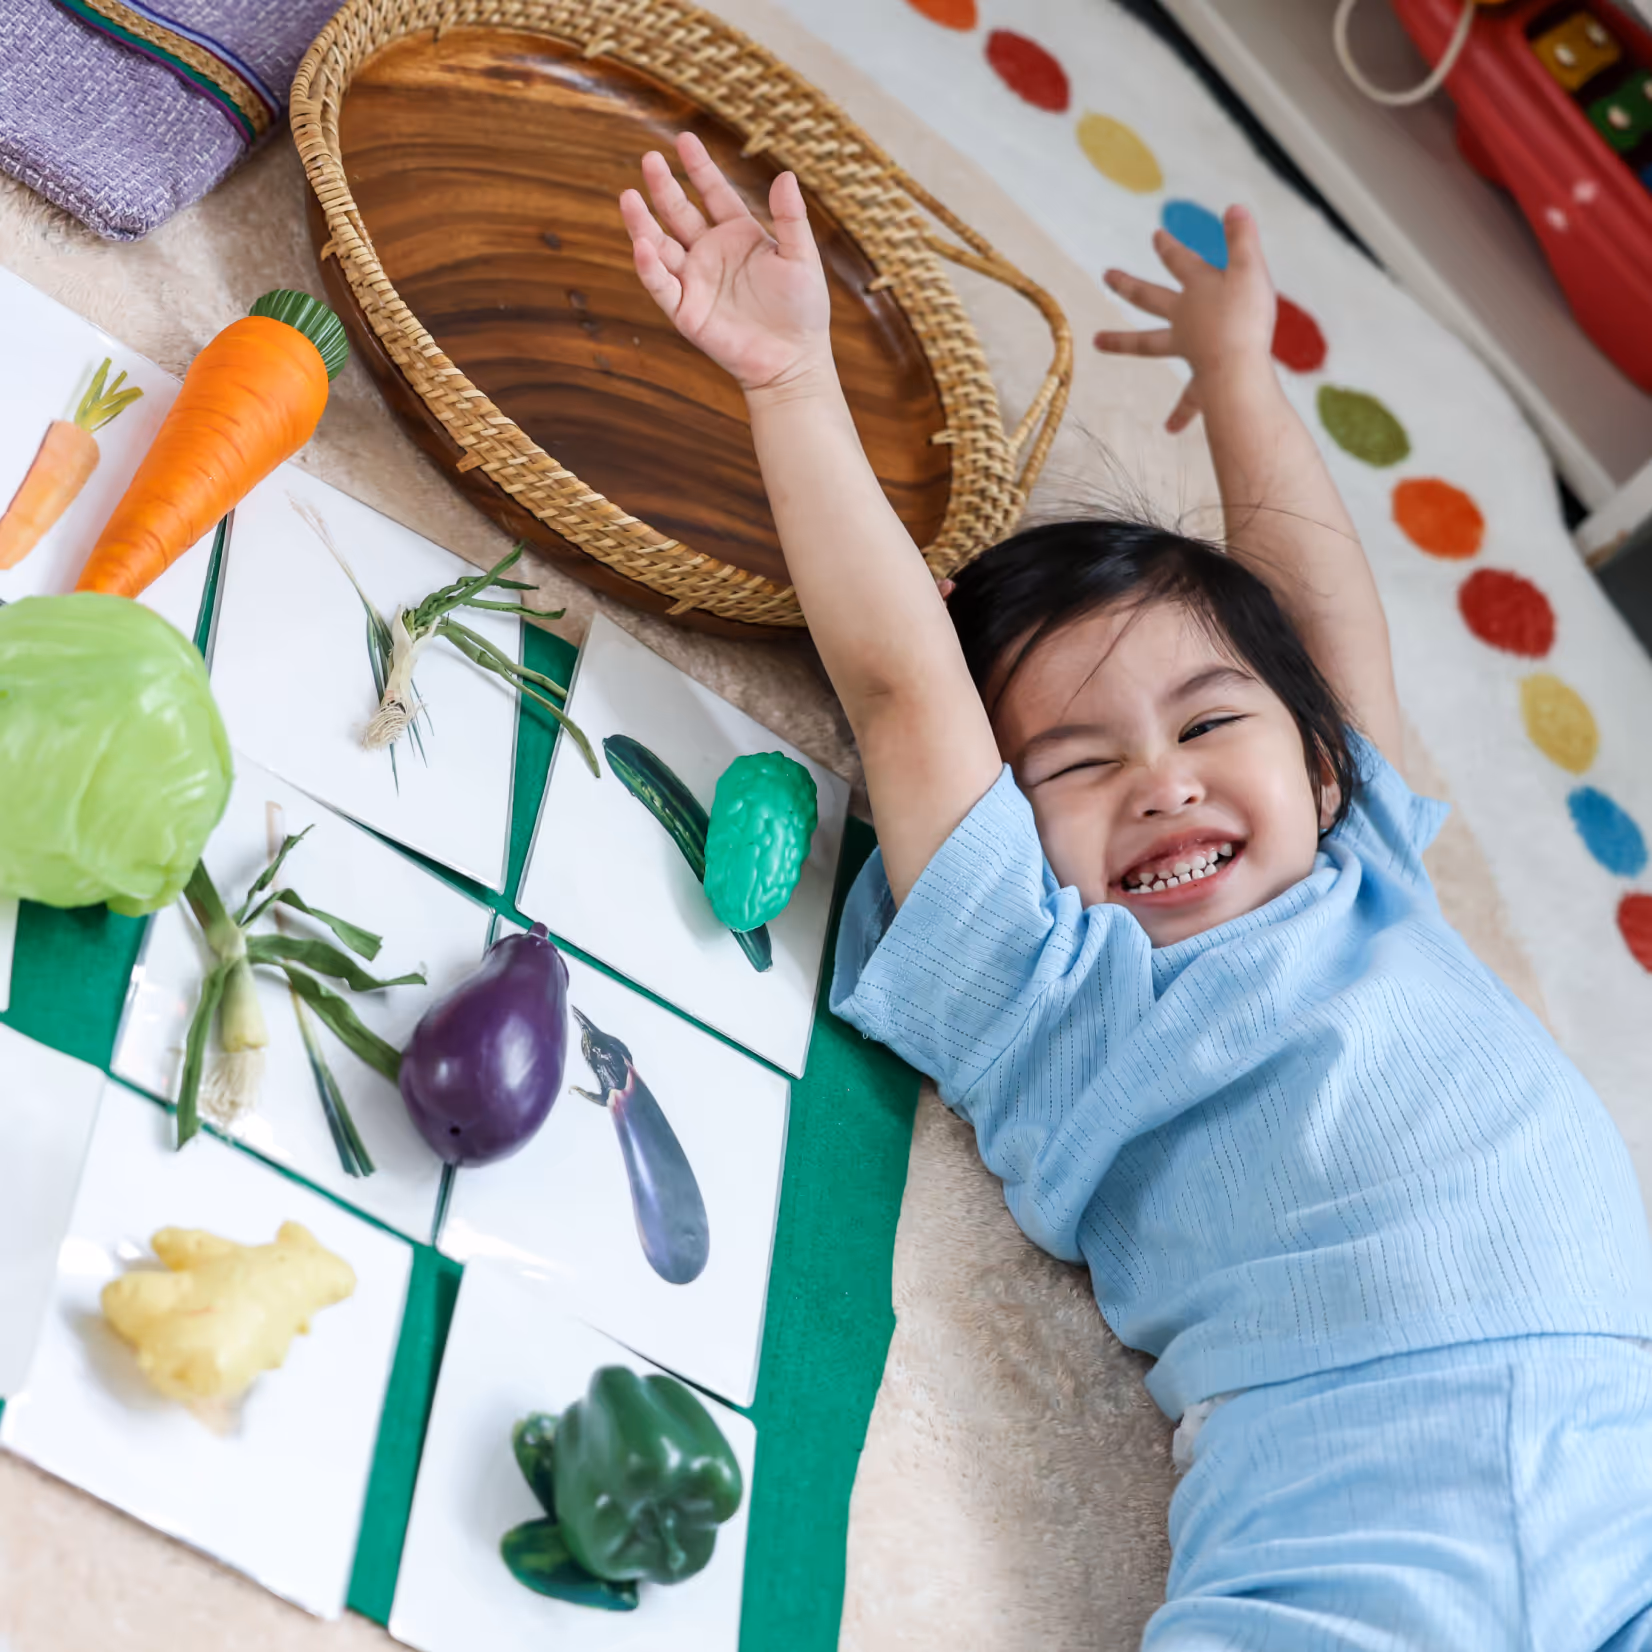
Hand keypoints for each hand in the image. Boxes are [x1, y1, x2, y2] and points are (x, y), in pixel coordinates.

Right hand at [619, 133, 832, 394]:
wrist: (793, 361)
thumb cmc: (802, 311)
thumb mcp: (801, 258)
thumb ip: (790, 219)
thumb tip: (785, 175)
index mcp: (738, 236)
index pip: (713, 193)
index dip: (699, 167)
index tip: (684, 139)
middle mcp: (711, 254)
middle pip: (679, 213)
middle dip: (664, 187)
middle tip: (649, 160)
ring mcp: (695, 281)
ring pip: (661, 246)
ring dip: (643, 224)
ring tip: (628, 197)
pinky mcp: (686, 311)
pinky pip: (662, 286)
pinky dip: (650, 268)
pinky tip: (643, 246)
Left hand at [1095, 205, 1276, 433]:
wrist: (1237, 370)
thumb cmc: (1246, 318)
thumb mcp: (1250, 270)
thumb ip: (1243, 239)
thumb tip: (1234, 207)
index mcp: (1198, 291)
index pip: (1181, 262)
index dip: (1170, 248)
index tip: (1155, 236)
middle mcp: (1185, 319)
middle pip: (1150, 298)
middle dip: (1128, 284)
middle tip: (1106, 275)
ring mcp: (1187, 350)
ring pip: (1148, 344)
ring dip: (1122, 341)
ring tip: (1096, 342)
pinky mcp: (1199, 380)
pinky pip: (1188, 399)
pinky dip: (1180, 414)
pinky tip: (1169, 429)